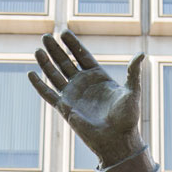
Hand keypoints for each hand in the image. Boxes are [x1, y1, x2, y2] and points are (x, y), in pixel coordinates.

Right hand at [29, 30, 144, 166]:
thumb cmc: (128, 118)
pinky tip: (31, 74)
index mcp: (99, 78)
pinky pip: (49, 94)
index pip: (82, 57)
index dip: (73, 45)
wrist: (118, 140)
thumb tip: (141, 54)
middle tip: (47, 36)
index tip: (64, 32)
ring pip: (55, 76)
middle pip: (66, 63)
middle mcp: (84, 85)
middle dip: (56, 49)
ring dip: (46, 63)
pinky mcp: (65, 108)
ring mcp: (73, 96)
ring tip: (38, 49)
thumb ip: (133, 72)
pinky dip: (39, 85)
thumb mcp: (132, 91)